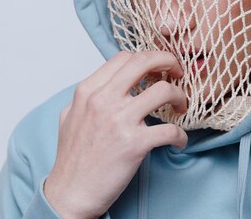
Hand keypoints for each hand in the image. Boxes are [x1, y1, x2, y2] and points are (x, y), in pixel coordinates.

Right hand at [44, 50, 187, 218]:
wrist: (69, 193)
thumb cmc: (72, 158)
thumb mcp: (70, 115)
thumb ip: (89, 94)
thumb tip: (108, 82)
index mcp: (89, 90)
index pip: (124, 56)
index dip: (148, 57)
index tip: (158, 67)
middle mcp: (103, 100)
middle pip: (145, 61)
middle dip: (169, 61)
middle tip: (178, 73)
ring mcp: (119, 121)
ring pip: (164, 90)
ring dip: (180, 96)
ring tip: (181, 107)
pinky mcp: (134, 144)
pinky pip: (171, 130)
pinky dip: (181, 136)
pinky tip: (178, 141)